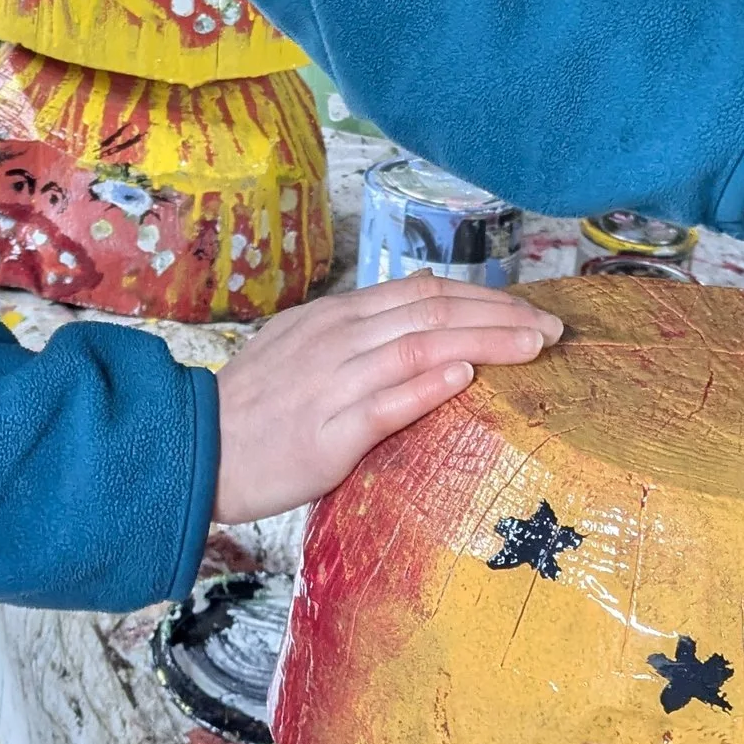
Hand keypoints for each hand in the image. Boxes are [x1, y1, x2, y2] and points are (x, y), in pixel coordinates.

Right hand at [214, 278, 557, 525]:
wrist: (193, 450)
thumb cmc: (252, 409)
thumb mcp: (299, 349)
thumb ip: (355, 335)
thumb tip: (419, 319)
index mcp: (332, 318)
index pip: (420, 293)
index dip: (479, 299)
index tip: (525, 312)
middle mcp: (337, 340)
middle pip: (432, 311)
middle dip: (500, 316)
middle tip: (550, 330)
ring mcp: (333, 383)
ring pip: (420, 346)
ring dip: (485, 342)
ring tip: (533, 348)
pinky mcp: (330, 432)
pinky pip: (388, 401)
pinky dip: (430, 385)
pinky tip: (467, 377)